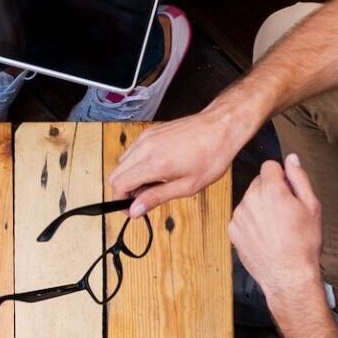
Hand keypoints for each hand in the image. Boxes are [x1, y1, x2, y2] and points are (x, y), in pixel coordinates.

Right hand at [107, 105, 252, 216]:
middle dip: (125, 190)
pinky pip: (132, 152)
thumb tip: (135, 210)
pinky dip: (137, 164)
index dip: (121, 201)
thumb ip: (156, 197)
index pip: (118, 185)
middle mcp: (145, 148)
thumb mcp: (187, 186)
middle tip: (144, 198)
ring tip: (154, 183)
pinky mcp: (150, 133)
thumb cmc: (211, 155)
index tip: (131, 209)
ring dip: (131, 177)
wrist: (221, 127)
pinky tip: (157, 169)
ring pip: (122, 163)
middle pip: (115, 174)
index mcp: (153, 163)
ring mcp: (146, 138)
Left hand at [227, 153, 323, 305]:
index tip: (288, 191)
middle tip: (284, 212)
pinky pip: (242, 217)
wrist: (288, 276)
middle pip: (258, 182)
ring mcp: (239, 216)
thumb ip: (299, 178)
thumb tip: (291, 158)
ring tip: (275, 227)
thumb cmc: (304, 243)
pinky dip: (251, 222)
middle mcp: (250, 200)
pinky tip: (264, 236)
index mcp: (271, 190)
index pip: (269, 166)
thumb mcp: (312, 206)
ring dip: (259, 206)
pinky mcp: (232, 231)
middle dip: (270, 191)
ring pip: (249, 200)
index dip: (281, 176)